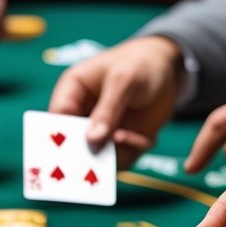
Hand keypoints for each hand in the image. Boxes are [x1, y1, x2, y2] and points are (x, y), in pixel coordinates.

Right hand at [48, 36, 181, 166]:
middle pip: (71, 144)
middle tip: (93, 162)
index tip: (65, 153)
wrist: (169, 69)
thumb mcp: (123, 80)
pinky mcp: (120, 143)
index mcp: (71, 92)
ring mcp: (100, 132)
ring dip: (114, 154)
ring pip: (97, 156)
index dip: (57, 137)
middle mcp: (81, 116)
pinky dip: (133, 152)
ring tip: (130, 138)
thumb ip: (107, 109)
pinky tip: (145, 138)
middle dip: (83, 155)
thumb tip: (92, 140)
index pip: (56, 118)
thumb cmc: (139, 63)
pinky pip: (120, 159)